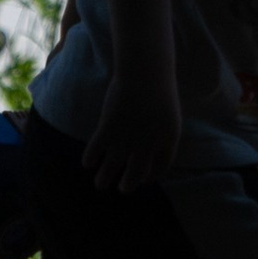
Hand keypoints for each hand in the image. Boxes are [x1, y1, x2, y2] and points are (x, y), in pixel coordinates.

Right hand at [84, 74, 180, 192]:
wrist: (145, 70)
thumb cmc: (158, 87)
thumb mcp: (169, 114)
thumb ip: (160, 133)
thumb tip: (147, 149)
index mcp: (167, 141)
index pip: (160, 168)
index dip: (150, 177)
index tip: (143, 178)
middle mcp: (147, 146)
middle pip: (135, 176)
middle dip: (127, 185)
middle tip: (122, 187)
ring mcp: (126, 139)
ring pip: (110, 170)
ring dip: (104, 180)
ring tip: (100, 183)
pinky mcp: (107, 129)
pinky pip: (94, 152)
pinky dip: (90, 159)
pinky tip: (88, 162)